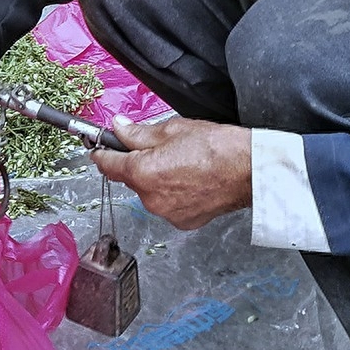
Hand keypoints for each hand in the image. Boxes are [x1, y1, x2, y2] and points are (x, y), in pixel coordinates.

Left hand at [92, 115, 252, 229]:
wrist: (250, 171)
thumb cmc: (216, 147)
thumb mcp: (171, 129)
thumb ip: (138, 132)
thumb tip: (118, 128)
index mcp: (142, 172)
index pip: (107, 164)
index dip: (101, 153)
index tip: (99, 149)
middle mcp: (150, 198)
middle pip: (131, 178)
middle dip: (137, 164)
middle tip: (158, 149)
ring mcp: (167, 213)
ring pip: (149, 192)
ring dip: (156, 180)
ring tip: (181, 164)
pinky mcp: (183, 221)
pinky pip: (167, 205)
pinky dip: (172, 194)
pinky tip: (190, 181)